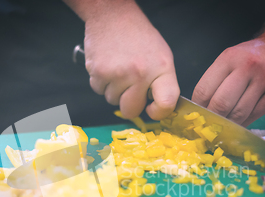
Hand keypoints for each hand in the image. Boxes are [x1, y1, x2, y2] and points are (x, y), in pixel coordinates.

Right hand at [83, 2, 178, 119]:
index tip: (152, 109)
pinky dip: (101, 82)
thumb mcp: (162, 57)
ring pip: (112, 101)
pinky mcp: (98, 72)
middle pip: (131, 110)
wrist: (113, 16)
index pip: (166, 103)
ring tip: (118, 69)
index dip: (158, 113)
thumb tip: (158, 108)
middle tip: (129, 87)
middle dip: (129, 104)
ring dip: (114, 90)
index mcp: (161, 68)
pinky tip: (108, 66)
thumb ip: (162, 83)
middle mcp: (140, 73)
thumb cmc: (139, 37)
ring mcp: (118, 74)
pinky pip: (98, 90)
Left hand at [192, 38, 264, 126]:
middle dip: (213, 118)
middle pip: (221, 104)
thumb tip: (200, 108)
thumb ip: (215, 80)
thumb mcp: (230, 58)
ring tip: (223, 125)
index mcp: (230, 58)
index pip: (205, 90)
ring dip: (228, 123)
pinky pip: (255, 115)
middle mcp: (248, 68)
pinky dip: (244, 122)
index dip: (198, 107)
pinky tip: (239, 122)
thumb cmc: (252, 56)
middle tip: (210, 125)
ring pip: (239, 113)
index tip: (198, 115)